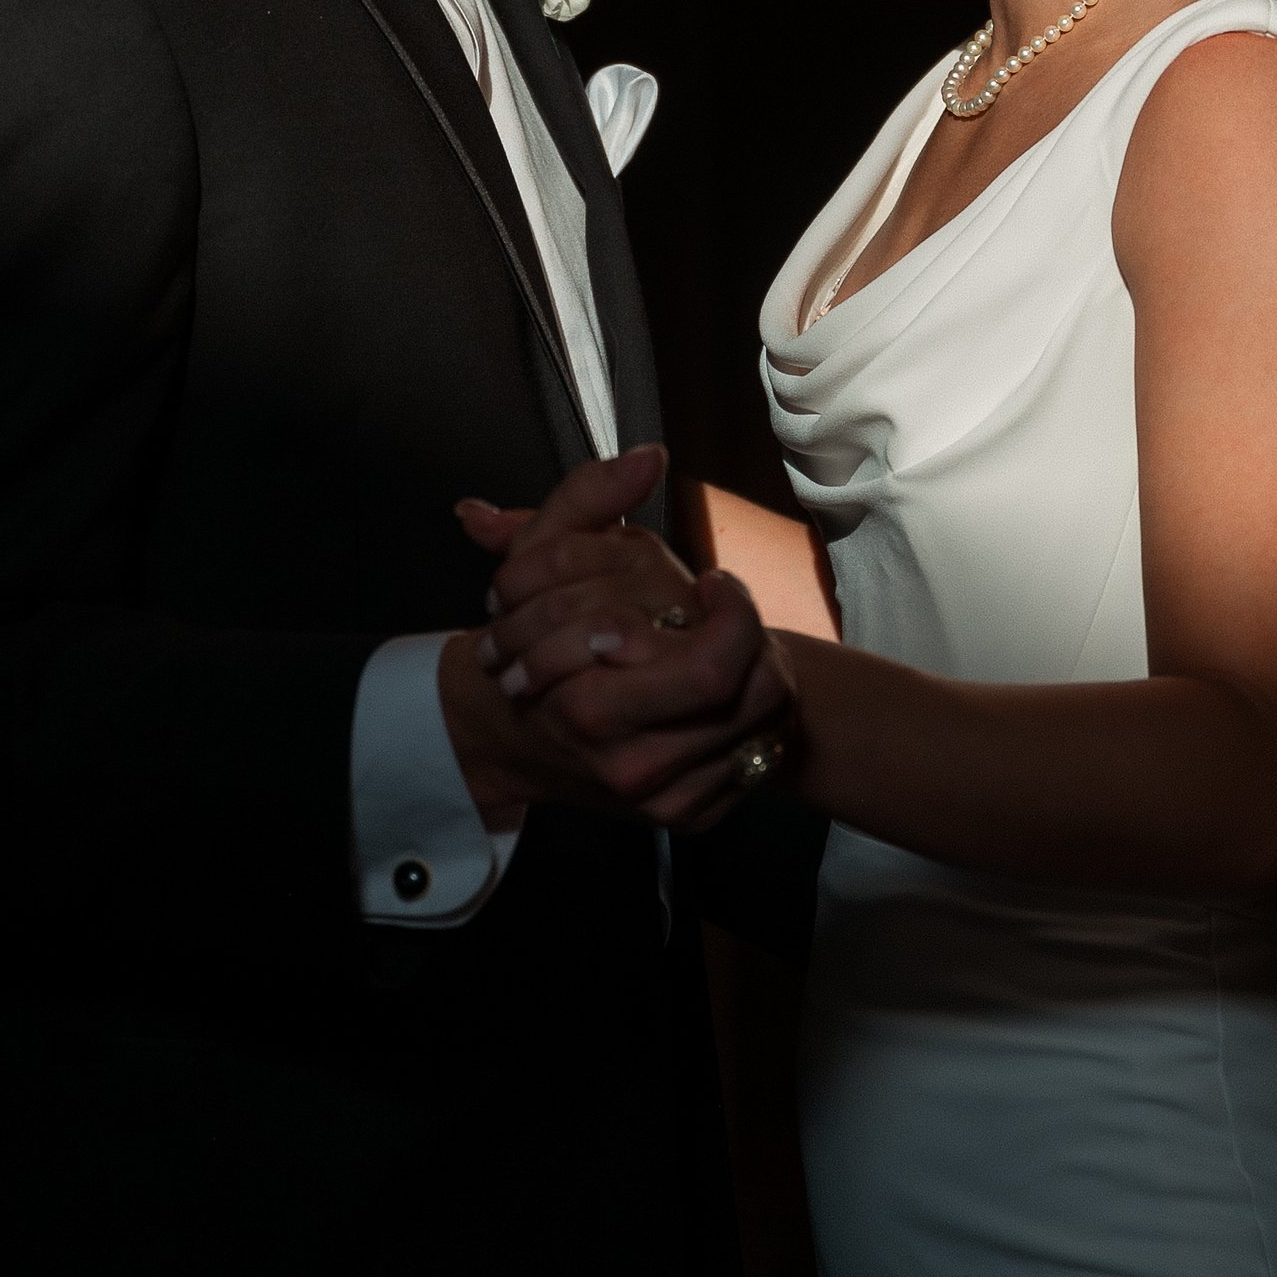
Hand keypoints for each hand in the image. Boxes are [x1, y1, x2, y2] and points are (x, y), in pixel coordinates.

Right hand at [443, 447, 795, 832]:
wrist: (512, 738)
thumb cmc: (534, 641)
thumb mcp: (545, 558)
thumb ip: (588, 497)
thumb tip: (649, 458)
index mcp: (594, 708)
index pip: (717, 664)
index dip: (733, 611)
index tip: (710, 584)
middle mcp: (632, 767)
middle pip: (751, 694)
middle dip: (753, 636)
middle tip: (727, 605)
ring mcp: (665, 800)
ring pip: (764, 723)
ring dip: (762, 667)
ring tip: (725, 639)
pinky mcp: (691, 818)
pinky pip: (757, 759)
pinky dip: (758, 715)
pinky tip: (728, 687)